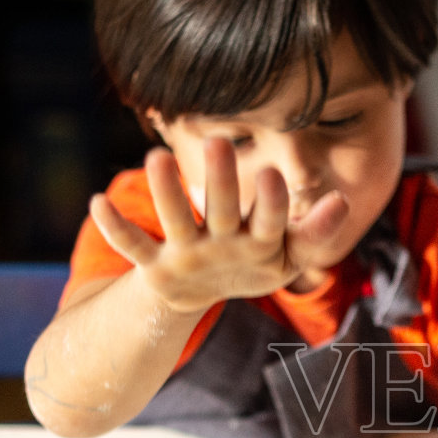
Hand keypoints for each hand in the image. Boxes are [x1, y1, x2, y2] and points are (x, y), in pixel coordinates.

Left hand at [89, 141, 348, 312]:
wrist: (201, 295)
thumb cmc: (253, 260)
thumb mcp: (289, 253)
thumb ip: (316, 231)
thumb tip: (342, 201)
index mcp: (259, 246)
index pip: (270, 224)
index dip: (271, 204)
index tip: (273, 174)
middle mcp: (223, 250)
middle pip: (223, 215)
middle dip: (220, 182)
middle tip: (217, 142)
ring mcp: (187, 257)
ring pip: (176, 223)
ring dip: (165, 194)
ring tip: (155, 156)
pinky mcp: (154, 265)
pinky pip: (132, 248)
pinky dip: (115, 229)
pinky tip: (96, 203)